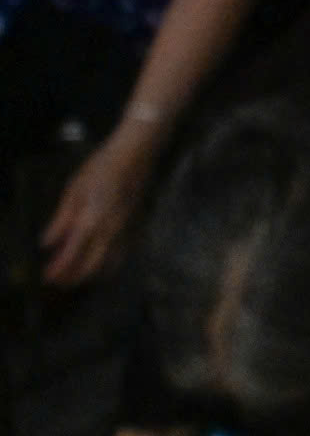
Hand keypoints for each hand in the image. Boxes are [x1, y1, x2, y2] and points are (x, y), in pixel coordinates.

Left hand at [41, 126, 160, 285]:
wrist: (136, 153)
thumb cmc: (101, 167)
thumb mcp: (74, 189)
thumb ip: (61, 219)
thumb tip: (48, 243)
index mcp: (92, 220)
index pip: (72, 255)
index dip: (58, 270)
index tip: (47, 278)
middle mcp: (111, 231)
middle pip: (92, 266)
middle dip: (74, 278)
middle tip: (60, 282)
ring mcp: (127, 230)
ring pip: (111, 264)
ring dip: (93, 274)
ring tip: (78, 276)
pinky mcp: (137, 226)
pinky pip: (123, 253)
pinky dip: (110, 264)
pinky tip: (101, 262)